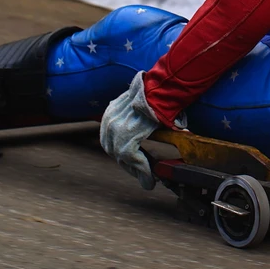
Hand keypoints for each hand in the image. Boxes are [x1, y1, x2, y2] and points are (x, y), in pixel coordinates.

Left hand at [99, 72, 160, 189]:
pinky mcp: (125, 139)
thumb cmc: (156, 95)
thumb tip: (145, 129)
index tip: (134, 163)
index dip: (123, 153)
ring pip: (123, 157)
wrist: (161, 89)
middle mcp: (108, 121)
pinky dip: (142, 170)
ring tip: (147, 179)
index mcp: (110, 112)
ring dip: (136, 169)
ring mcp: (115, 131)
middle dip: (127, 163)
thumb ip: (136, 118)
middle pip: (114, 150)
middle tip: (142, 173)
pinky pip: (132, 159)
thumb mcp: (140, 105)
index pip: (112, 139)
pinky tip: (150, 178)